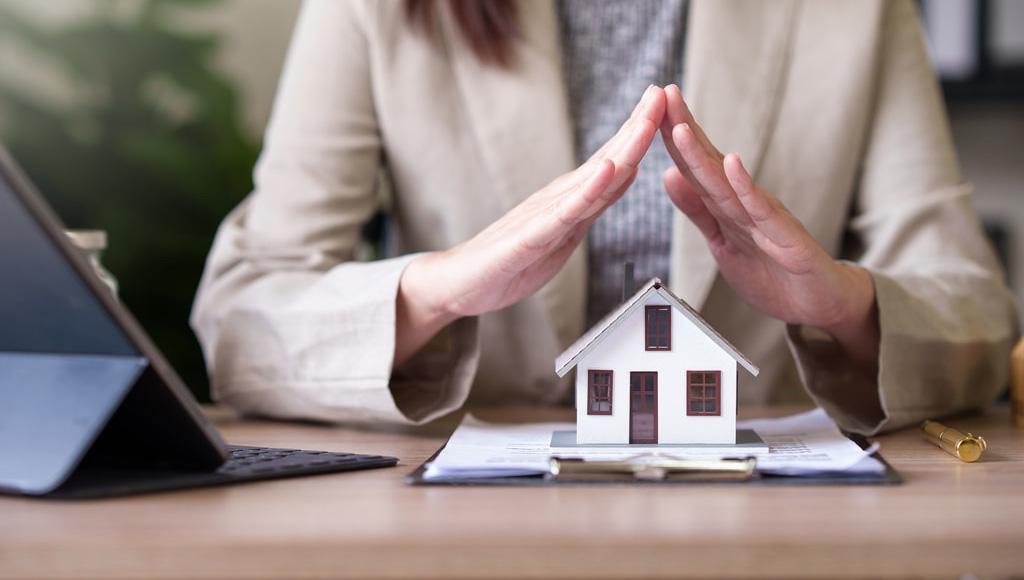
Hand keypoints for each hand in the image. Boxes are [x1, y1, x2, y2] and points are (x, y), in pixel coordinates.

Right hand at [394, 86, 666, 365]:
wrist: (460, 282)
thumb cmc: (510, 260)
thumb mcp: (564, 232)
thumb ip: (593, 204)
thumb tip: (626, 172)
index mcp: (570, 198)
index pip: (613, 160)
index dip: (640, 132)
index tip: (665, 101)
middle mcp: (559, 197)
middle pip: (608, 159)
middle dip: (637, 126)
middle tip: (662, 92)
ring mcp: (545, 214)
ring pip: (592, 179)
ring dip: (622, 148)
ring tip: (646, 120)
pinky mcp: (530, 238)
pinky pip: (565, 213)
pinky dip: (588, 190)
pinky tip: (607, 171)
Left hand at [658, 85, 878, 366]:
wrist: (821, 301)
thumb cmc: (773, 270)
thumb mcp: (722, 241)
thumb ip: (698, 210)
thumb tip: (668, 175)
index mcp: (726, 205)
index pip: (694, 165)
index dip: (671, 137)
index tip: (650, 107)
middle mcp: (745, 202)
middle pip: (707, 162)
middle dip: (683, 128)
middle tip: (663, 93)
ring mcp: (765, 217)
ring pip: (727, 182)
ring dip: (703, 153)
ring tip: (681, 126)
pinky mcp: (785, 237)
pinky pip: (761, 209)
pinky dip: (745, 186)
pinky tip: (732, 163)